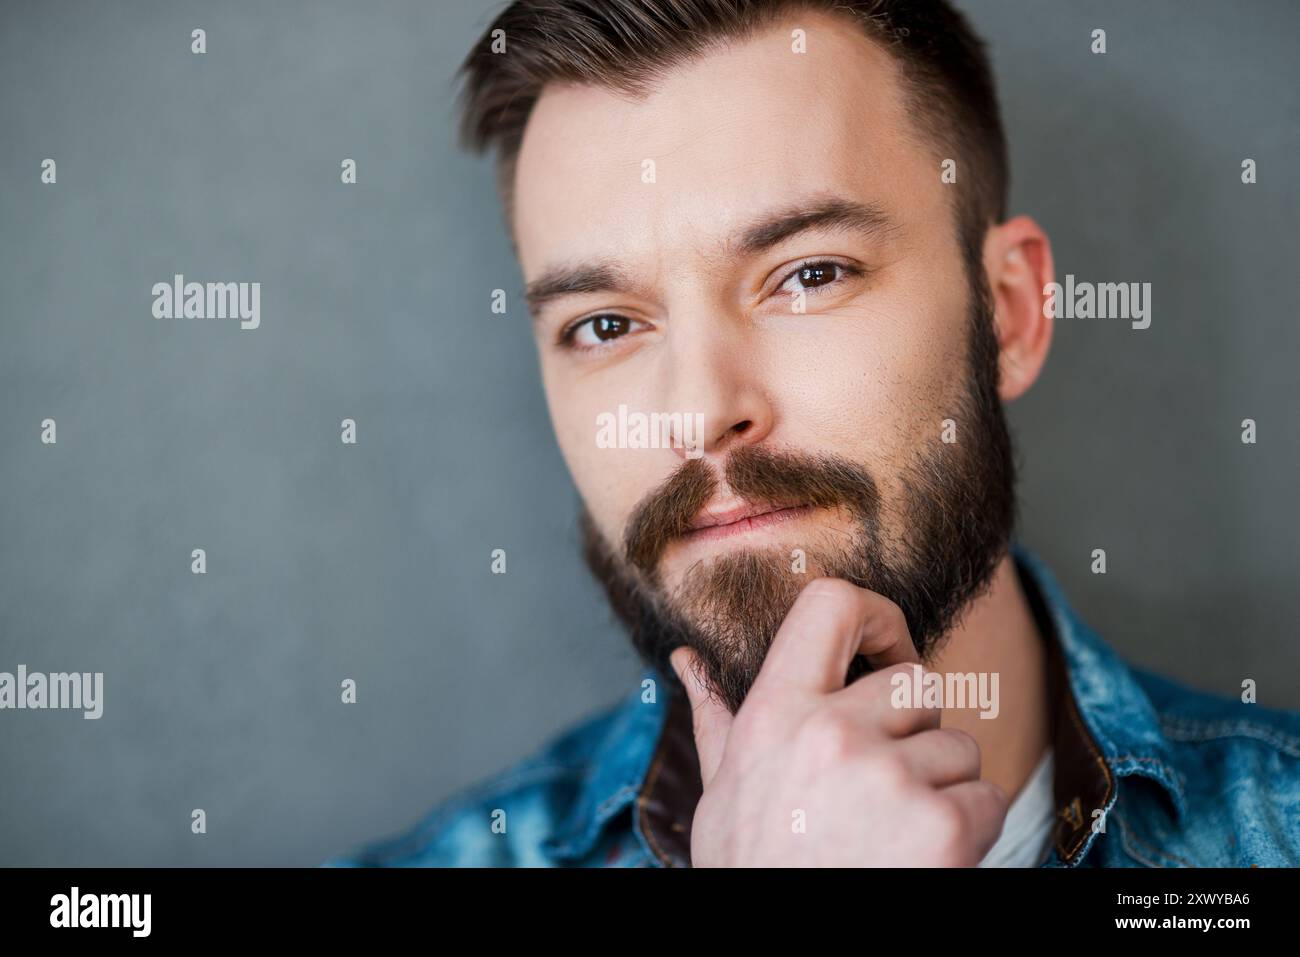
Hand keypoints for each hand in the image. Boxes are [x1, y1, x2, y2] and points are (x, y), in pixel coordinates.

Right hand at [669, 577, 1007, 865]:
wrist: (780, 952)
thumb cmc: (756, 870)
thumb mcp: (722, 793)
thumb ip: (716, 719)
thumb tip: (687, 659)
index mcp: (775, 714)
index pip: (831, 605)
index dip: (876, 617)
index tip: (888, 651)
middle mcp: (832, 734)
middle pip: (917, 685)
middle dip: (914, 731)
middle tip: (882, 787)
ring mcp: (890, 778)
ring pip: (958, 744)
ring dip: (942, 786)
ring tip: (893, 832)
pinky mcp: (944, 825)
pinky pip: (987, 794)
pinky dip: (972, 827)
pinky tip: (922, 857)